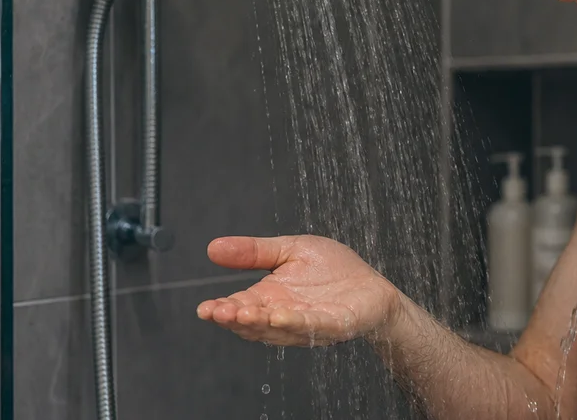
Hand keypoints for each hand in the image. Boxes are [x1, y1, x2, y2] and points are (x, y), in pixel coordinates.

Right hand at [196, 235, 403, 346]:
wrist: (371, 286)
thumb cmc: (332, 270)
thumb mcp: (289, 250)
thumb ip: (254, 252)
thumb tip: (212, 248)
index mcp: (270, 298)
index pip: (240, 307)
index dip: (222, 309)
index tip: (205, 308)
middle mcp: (284, 316)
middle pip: (253, 322)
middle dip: (234, 318)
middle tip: (216, 311)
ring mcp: (307, 325)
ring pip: (277, 328)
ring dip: (259, 322)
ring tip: (241, 313)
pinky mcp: (333, 325)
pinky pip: (310, 326)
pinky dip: (294, 323)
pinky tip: (279, 316)